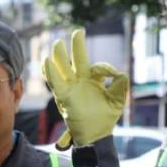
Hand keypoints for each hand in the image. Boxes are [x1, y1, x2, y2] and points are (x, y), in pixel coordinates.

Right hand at [42, 28, 128, 149]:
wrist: (96, 134)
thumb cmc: (105, 118)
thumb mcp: (117, 101)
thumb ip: (120, 86)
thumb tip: (120, 73)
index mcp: (95, 80)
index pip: (98, 67)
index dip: (105, 67)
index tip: (112, 73)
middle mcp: (81, 82)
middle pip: (78, 60)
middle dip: (78, 46)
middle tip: (78, 32)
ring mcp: (71, 88)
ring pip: (64, 69)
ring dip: (60, 57)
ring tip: (57, 43)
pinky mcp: (64, 97)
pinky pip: (56, 84)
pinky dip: (51, 73)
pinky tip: (46, 62)